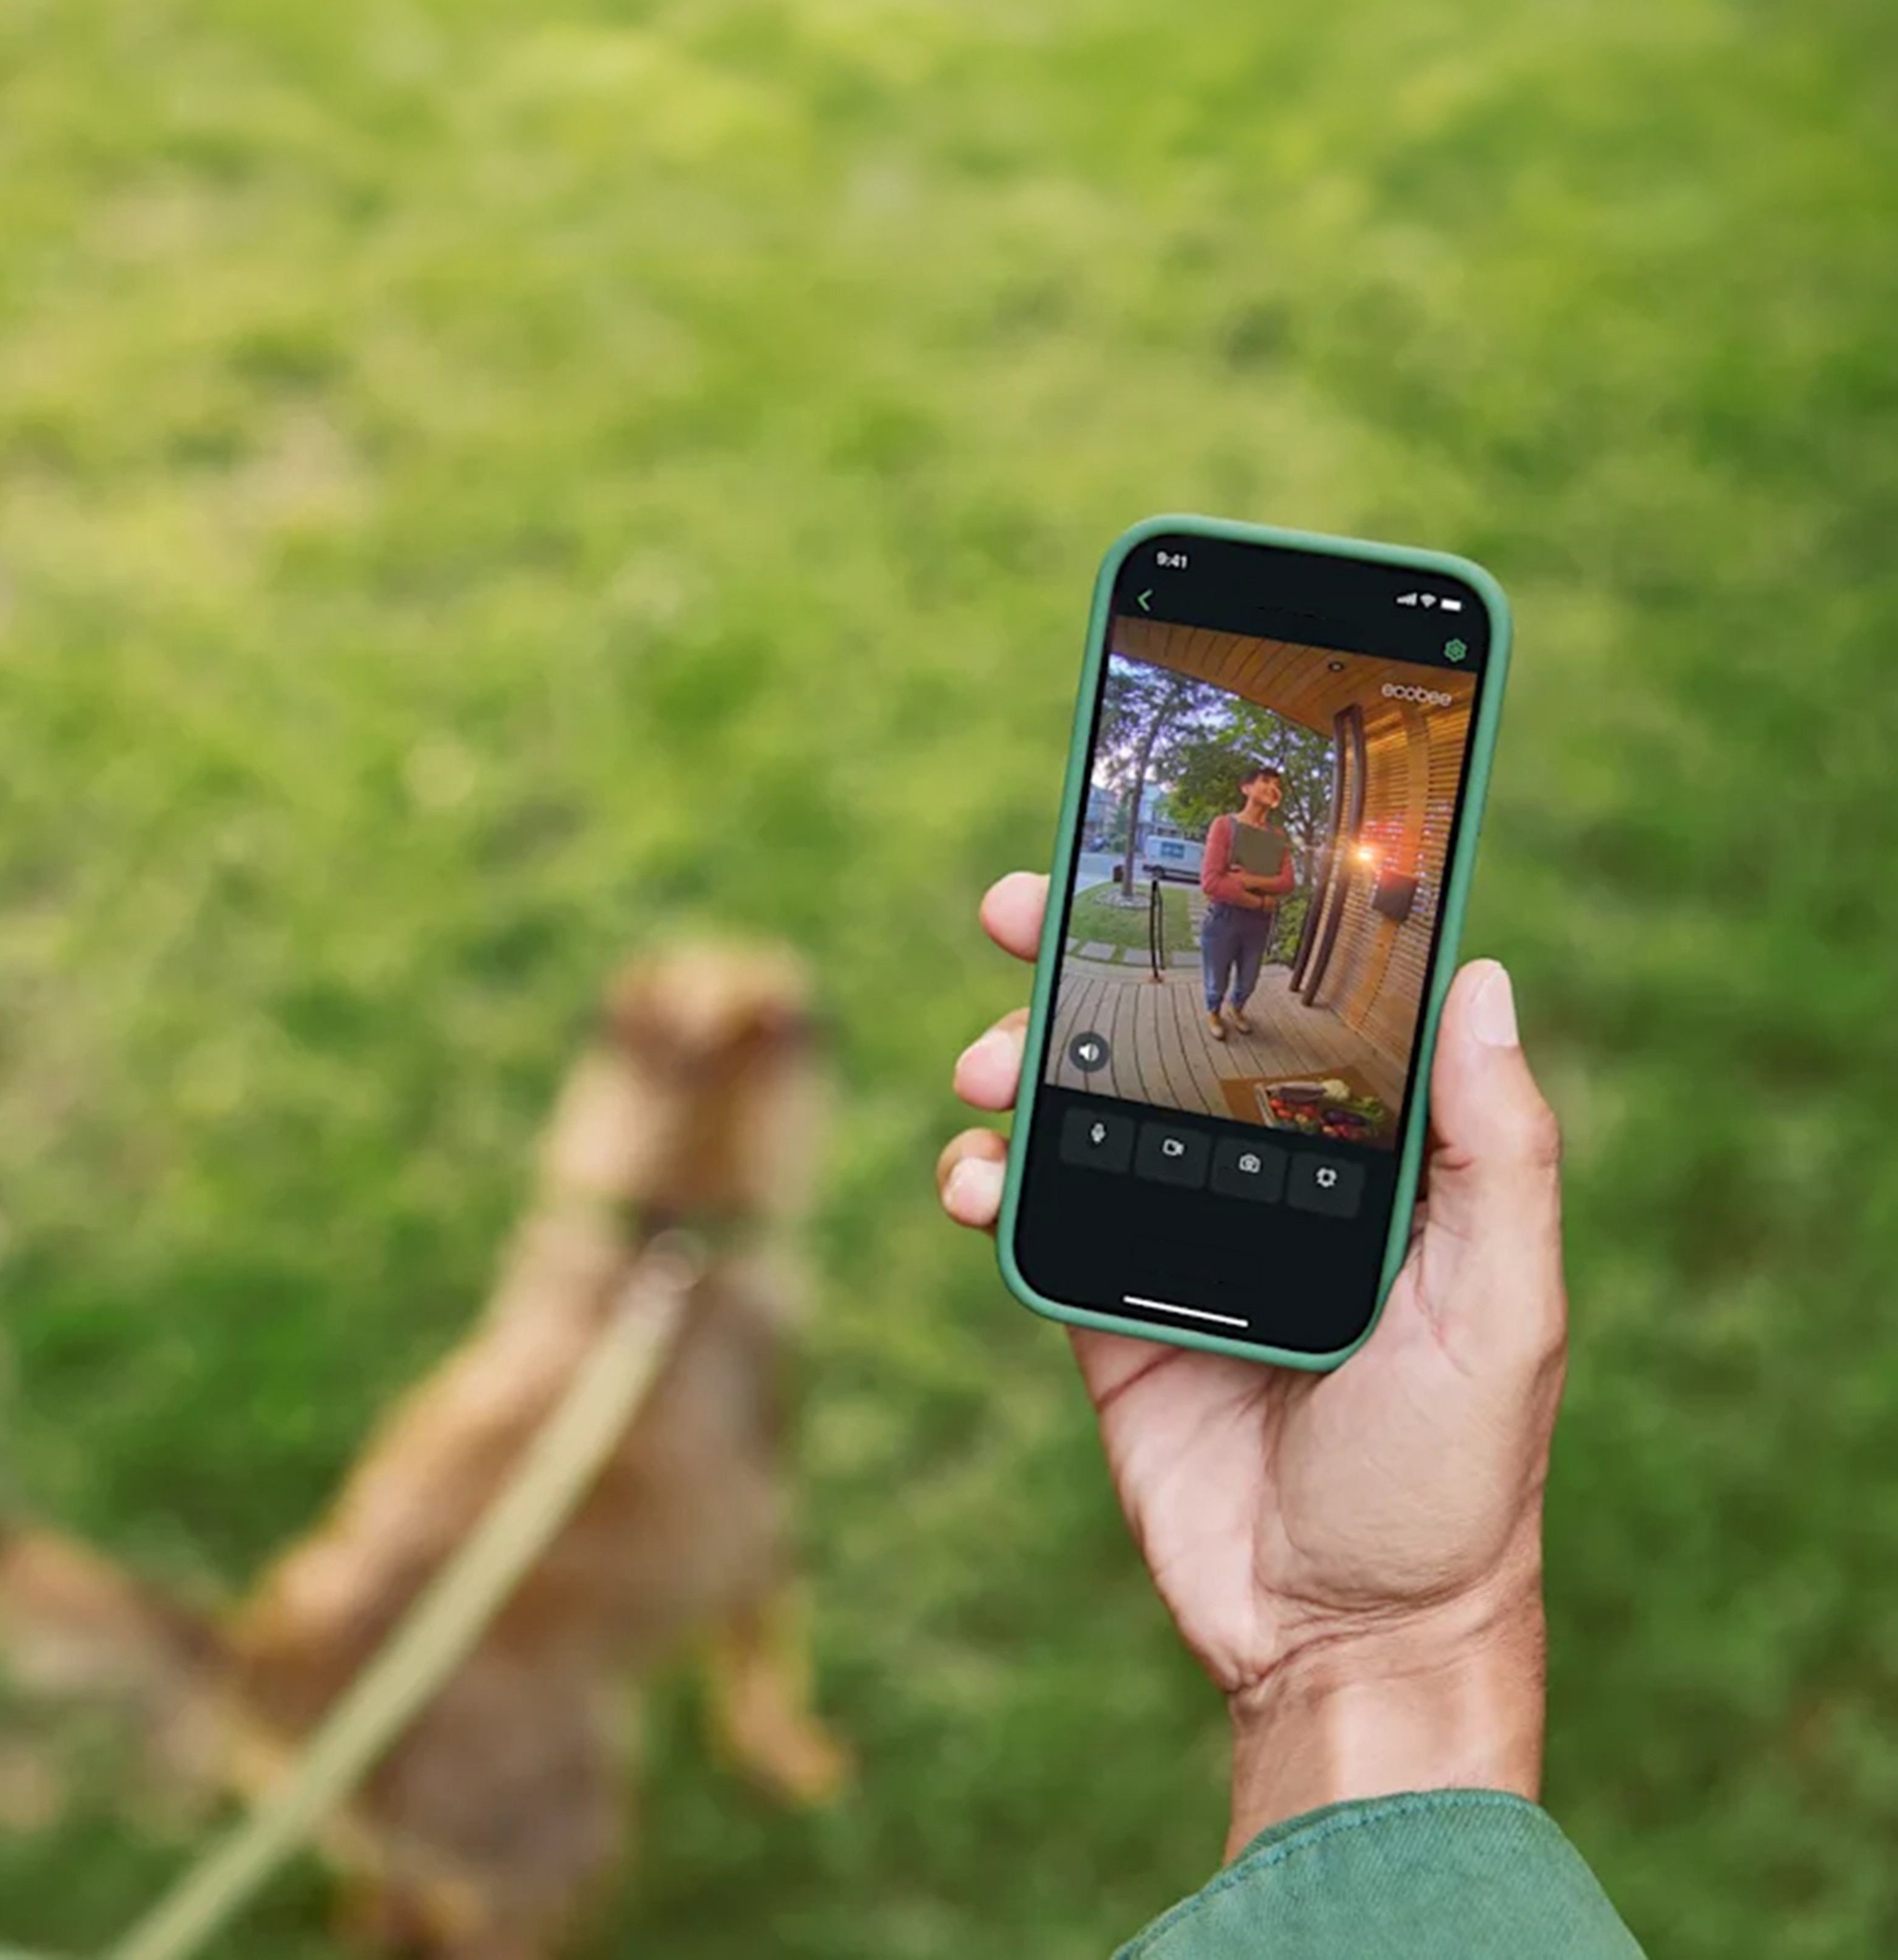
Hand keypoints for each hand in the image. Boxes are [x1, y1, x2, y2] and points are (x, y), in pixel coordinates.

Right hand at [937, 873, 1565, 1857]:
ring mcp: (1174, 1232)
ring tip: (983, 1065)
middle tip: (1014, 908)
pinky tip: (973, 1174)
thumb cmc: (1452, 1481)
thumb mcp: (1505, 1311)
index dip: (1229, 913)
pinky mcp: (1101, 1304)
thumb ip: (1498, 1153)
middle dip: (1080, 956)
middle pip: (1162, 1027)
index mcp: (1369, 1158)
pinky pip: (1028, 1208)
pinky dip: (983, 1175)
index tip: (1165, 843)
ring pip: (1076, 1102)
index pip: (1295, 1001)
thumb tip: (1484, 977)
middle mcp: (1265, 1174)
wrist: (1340, 1635)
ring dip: (1015, 1057)